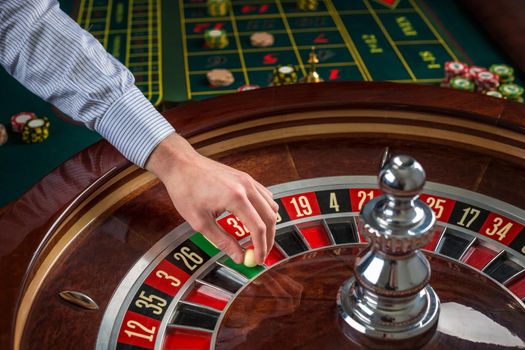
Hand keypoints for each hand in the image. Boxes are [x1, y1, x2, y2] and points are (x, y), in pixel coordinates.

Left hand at [146, 133, 277, 264]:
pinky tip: (254, 219)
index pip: (258, 228)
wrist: (181, 164)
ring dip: (268, 224)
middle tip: (261, 254)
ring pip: (271, 206)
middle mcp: (247, 187)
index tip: (258, 261)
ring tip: (257, 239)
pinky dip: (264, 210)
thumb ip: (222, 240)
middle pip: (269, 218)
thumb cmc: (186, 190)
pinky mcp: (246, 177)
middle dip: (268, 239)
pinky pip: (265, 196)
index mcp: (236, 198)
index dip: (260, 247)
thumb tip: (238, 257)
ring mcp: (248, 180)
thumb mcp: (200, 222)